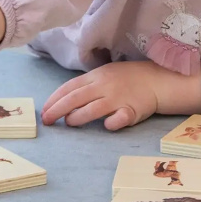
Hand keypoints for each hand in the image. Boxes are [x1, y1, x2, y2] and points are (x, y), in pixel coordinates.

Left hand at [41, 61, 200, 130]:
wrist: (156, 80)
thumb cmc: (127, 79)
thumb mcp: (105, 76)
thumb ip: (86, 86)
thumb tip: (63, 101)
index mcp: (96, 77)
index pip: (69, 87)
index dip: (54, 99)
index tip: (44, 111)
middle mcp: (104, 86)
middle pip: (76, 98)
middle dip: (58, 110)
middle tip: (47, 121)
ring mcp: (118, 98)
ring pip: (93, 109)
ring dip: (78, 117)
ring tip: (69, 123)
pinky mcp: (132, 110)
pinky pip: (119, 118)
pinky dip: (111, 123)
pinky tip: (106, 126)